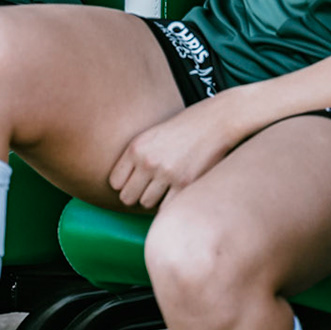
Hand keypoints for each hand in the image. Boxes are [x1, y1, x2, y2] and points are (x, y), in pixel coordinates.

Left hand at [108, 95, 249, 208]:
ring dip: (154, 200)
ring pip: (146, 203)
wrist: (215, 122)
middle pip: (127, 197)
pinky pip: (166, 207)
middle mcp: (148, 161)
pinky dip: (169, 204)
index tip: (135, 182)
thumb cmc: (182, 130)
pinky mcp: (186, 184)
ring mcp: (167, 173)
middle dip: (136, 196)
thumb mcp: (151, 136)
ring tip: (165, 188)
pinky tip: (176, 192)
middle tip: (149, 190)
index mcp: (136, 148)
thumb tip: (121, 187)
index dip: (124, 185)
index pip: (115, 182)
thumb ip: (135, 157)